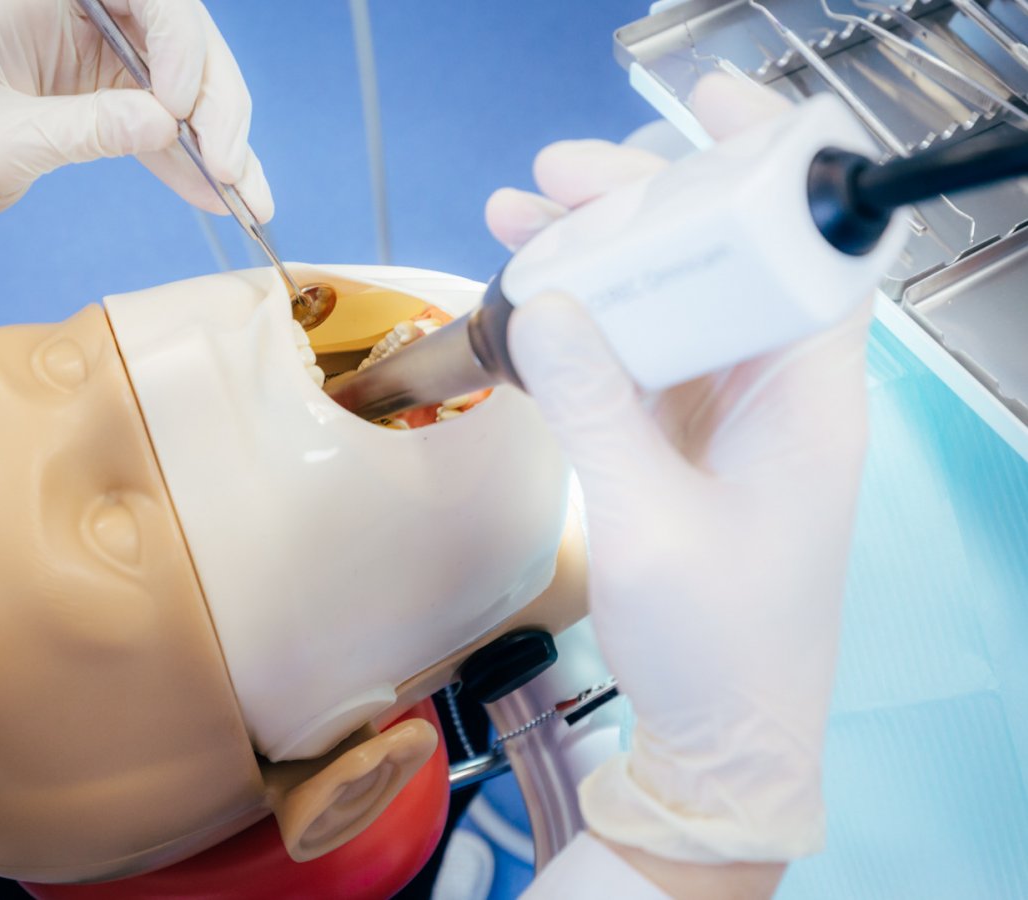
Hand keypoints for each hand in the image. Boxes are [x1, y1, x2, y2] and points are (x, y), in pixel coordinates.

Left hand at [0, 0, 270, 239]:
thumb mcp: (0, 144)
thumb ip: (83, 130)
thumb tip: (167, 125)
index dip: (177, 42)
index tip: (178, 109)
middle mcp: (81, 8)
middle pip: (180, 36)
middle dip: (216, 100)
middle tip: (230, 165)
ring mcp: (100, 51)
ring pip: (187, 80)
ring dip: (221, 137)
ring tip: (250, 196)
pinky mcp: (108, 93)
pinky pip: (166, 121)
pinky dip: (195, 158)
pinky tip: (226, 196)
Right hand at [490, 75, 867, 865]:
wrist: (723, 737)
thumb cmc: (712, 639)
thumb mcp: (648, 521)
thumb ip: (598, 406)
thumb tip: (543, 302)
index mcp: (806, 402)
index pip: (805, 253)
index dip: (764, 171)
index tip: (700, 112)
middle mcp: (777, 394)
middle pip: (722, 264)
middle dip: (646, 208)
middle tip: (554, 177)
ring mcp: (731, 419)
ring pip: (675, 307)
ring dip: (605, 262)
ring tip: (522, 217)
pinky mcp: (690, 445)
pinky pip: (643, 361)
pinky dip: (591, 326)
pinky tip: (532, 302)